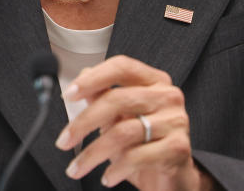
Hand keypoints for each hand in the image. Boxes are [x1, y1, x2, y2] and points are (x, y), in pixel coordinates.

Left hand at [55, 55, 212, 189]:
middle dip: (83, 122)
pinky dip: (115, 169)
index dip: (93, 78)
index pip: (121, 67)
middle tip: (64, 140)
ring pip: (123, 132)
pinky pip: (137, 156)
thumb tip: (81, 80)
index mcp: (154, 80)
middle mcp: (167, 96)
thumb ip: (104, 97)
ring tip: (76, 167)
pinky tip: (107, 177)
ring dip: (93, 153)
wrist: (174, 177)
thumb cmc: (145, 143)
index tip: (69, 94)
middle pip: (117, 100)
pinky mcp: (179, 148)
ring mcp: (175, 121)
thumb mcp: (121, 118)